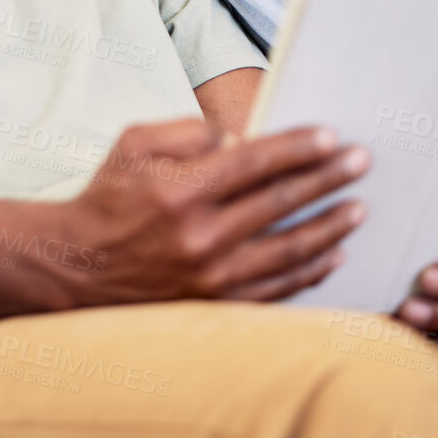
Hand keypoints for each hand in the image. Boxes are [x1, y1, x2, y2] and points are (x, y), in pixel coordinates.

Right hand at [58, 118, 369, 304]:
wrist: (76, 267)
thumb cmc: (107, 197)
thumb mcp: (132, 143)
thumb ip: (186, 132)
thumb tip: (238, 139)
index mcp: (181, 190)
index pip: (255, 162)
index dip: (298, 148)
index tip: (332, 137)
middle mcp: (200, 235)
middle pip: (280, 203)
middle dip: (327, 179)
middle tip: (361, 163)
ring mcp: (209, 276)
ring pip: (287, 250)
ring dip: (329, 227)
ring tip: (358, 208)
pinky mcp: (213, 305)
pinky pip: (274, 289)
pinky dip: (308, 272)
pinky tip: (332, 255)